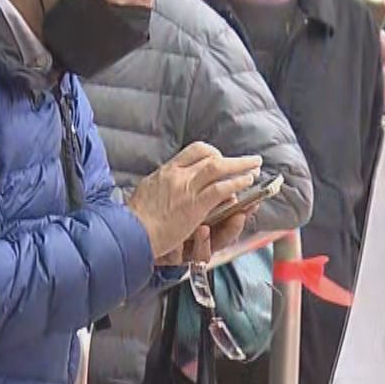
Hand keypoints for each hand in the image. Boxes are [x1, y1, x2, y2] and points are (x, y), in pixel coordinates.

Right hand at [127, 143, 261, 261]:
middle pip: (209, 156)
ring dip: (240, 166)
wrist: (130, 232)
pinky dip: (237, 183)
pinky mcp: (195, 205)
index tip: (221, 158)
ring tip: (254, 167)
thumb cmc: (134, 219)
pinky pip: (221, 189)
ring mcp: (187, 188)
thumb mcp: (146, 192)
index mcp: (165, 171)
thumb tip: (167, 184)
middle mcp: (177, 175)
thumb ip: (161, 186)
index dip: (212, 152)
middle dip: (231, 158)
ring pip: (219, 168)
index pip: (193, 151)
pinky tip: (247, 183)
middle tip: (247, 160)